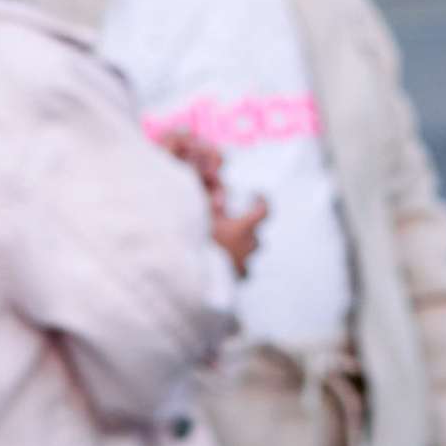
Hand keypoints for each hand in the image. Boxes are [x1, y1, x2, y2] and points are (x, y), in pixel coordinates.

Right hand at [153, 125, 268, 277]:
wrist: (182, 282)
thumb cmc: (186, 240)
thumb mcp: (193, 206)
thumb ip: (198, 183)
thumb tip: (201, 157)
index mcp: (240, 229)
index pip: (263, 211)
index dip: (262, 201)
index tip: (257, 195)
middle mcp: (245, 251)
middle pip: (255, 238)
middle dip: (247, 230)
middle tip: (232, 225)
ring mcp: (239, 272)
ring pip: (248, 260)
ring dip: (240, 252)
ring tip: (225, 250)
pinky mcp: (230, 288)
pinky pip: (237, 278)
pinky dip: (231, 272)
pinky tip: (218, 271)